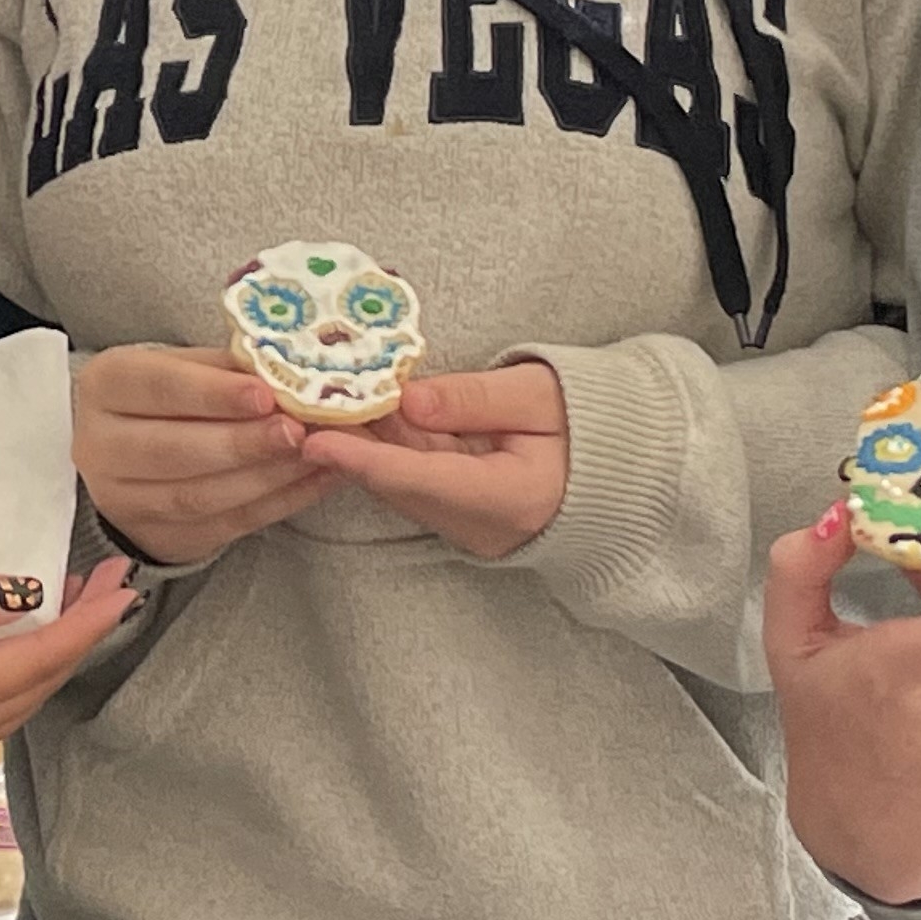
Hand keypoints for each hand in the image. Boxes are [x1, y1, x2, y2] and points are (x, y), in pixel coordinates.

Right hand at [0, 560, 139, 770]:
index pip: (42, 658)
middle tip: (112, 581)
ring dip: (47, 650)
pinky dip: (10, 667)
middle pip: (38, 684)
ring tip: (72, 600)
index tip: (126, 580)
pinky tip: (7, 633)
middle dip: (80, 632)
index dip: (89, 619)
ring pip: (15, 698)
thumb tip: (30, 593)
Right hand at [72, 344, 333, 564]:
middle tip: (297, 432)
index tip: (265, 394)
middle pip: (173, 451)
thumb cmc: (168, 400)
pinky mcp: (158, 537)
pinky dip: (276, 504)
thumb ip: (229, 369)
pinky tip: (314, 481)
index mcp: (106, 385)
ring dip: (265, 478)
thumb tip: (289, 374)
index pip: (158, 388)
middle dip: (242, 443)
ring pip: (197, 497)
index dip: (212, 393)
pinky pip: (223, 526)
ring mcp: (123, 500)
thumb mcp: (185, 367)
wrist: (132, 458)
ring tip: (315, 455)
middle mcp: (101, 446)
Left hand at [296, 362, 566, 559]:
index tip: (318, 442)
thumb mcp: (540, 395)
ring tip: (314, 400)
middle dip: (347, 446)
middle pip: (401, 483)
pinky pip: (412, 480)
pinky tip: (355, 412)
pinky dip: (384, 448)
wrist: (623, 467)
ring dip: (361, 444)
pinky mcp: (459, 512)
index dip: (366, 461)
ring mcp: (469, 524)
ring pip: (401, 482)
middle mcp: (481, 524)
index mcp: (510, 499)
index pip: (424, 479)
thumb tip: (408, 401)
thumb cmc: (591, 423)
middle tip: (297, 405)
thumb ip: (474, 399)